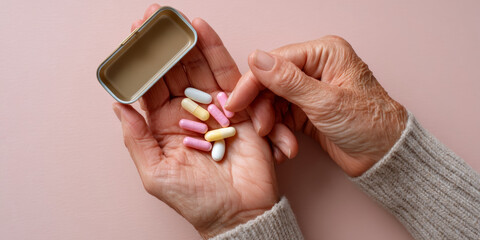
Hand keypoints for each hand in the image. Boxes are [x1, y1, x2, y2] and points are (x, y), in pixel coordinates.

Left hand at [113, 4, 277, 237]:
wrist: (239, 213)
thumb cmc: (196, 200)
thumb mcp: (156, 173)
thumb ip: (137, 139)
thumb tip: (118, 105)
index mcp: (163, 126)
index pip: (149, 87)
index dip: (140, 63)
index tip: (131, 38)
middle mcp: (187, 112)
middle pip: (172, 70)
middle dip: (161, 44)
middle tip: (151, 17)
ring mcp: (212, 107)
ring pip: (196, 66)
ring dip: (185, 40)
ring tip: (173, 18)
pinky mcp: (238, 106)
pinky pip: (225, 74)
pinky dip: (215, 50)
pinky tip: (202, 30)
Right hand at [226, 36, 407, 176]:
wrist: (385, 157)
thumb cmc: (369, 124)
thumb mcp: (325, 102)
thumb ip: (288, 80)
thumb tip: (255, 57)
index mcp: (323, 54)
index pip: (274, 61)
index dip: (251, 82)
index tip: (234, 104)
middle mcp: (314, 67)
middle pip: (270, 82)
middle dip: (263, 108)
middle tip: (261, 130)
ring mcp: (309, 90)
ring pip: (272, 102)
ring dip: (272, 125)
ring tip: (281, 145)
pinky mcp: (306, 110)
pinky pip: (280, 117)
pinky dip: (279, 133)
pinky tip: (285, 148)